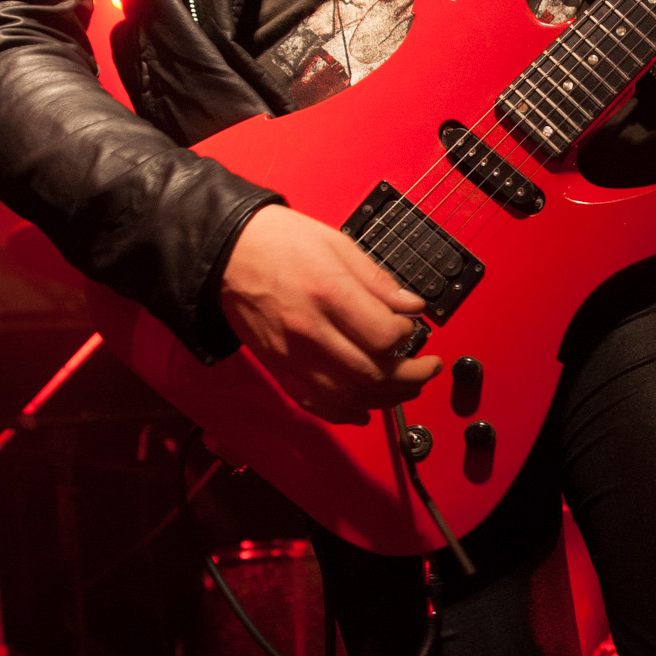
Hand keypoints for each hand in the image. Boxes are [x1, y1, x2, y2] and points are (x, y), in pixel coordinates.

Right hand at [218, 204, 439, 424]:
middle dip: (411, 377)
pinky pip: (315, 403)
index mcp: (329, 294)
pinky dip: (345, 413)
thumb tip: (412, 307)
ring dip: (385, 400)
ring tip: (406, 389)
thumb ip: (378, 281)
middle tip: (427, 369)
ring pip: (348, 397)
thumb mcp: (338, 244)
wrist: (228, 252)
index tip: (412, 329)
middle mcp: (310, 331)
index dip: (408, 338)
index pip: (384, 336)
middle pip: (372, 374)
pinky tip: (364, 410)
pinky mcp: (279, 367)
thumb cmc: (279, 242)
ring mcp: (292, 355)